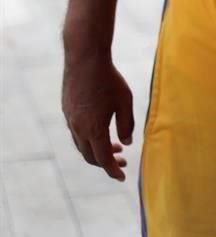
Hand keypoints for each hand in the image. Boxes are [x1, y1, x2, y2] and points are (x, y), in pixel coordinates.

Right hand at [62, 54, 133, 180]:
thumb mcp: (125, 101)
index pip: (104, 159)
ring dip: (97, 150)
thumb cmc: (109, 79)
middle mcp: (78, 128)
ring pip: (82, 145)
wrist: (85, 58)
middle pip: (90, 156)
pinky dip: (89, 139)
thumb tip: (126, 143)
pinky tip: (100, 129)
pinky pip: (76, 133)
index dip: (113, 171)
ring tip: (116, 145)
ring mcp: (70, 120)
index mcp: (94, 129)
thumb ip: (127, 125)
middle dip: (106, 163)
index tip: (123, 177)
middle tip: (122, 160)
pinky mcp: (67, 110)